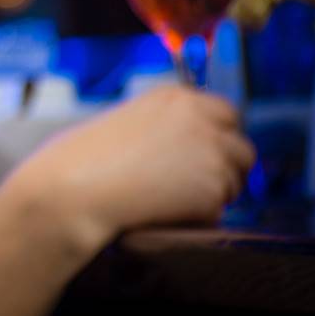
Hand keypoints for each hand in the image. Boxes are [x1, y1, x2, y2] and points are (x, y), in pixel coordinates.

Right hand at [0, 84, 256, 258]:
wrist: (72, 189)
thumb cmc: (80, 160)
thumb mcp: (125, 123)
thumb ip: (163, 127)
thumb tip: (187, 150)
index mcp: (175, 97)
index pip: (226, 113)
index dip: (216, 139)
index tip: (200, 157)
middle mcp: (200, 118)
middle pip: (242, 149)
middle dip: (226, 169)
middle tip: (194, 187)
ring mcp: (210, 152)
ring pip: (233, 183)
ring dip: (210, 196)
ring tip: (164, 201)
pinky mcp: (211, 188)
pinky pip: (217, 212)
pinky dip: (196, 218)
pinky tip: (161, 213)